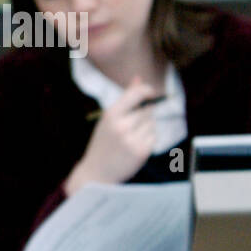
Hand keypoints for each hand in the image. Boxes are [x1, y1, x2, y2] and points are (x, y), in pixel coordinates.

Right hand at [65, 78, 158, 194]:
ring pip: (152, 124)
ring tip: (130, 138)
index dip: (147, 90)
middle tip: (130, 126)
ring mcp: (132, 139)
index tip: (151, 92)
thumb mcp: (109, 118)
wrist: (97, 172)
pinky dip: (148, 140)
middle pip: (147, 110)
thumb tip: (139, 78)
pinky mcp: (142, 152)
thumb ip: (126, 98)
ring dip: (146, 128)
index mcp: (112, 114)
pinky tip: (135, 146)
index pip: (137, 94)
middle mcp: (122, 126)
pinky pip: (153, 137)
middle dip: (143, 115)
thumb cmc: (103, 142)